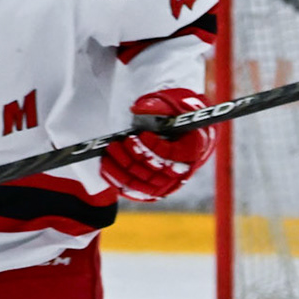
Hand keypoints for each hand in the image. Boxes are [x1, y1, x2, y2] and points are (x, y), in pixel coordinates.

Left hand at [102, 89, 217, 201]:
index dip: (157, 146)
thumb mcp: (170, 107)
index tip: (142, 134)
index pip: (175, 154)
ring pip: (144, 183)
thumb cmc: (172, 119)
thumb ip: (157, 107)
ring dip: (124, 168)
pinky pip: (135, 191)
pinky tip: (106, 167)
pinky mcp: (152, 189)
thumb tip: (138, 111)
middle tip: (122, 141)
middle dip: (136, 155)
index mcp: (192, 149)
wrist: (174, 133)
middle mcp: (182, 170)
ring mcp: (167, 183)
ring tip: (111, 150)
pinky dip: (119, 181)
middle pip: (157, 170)